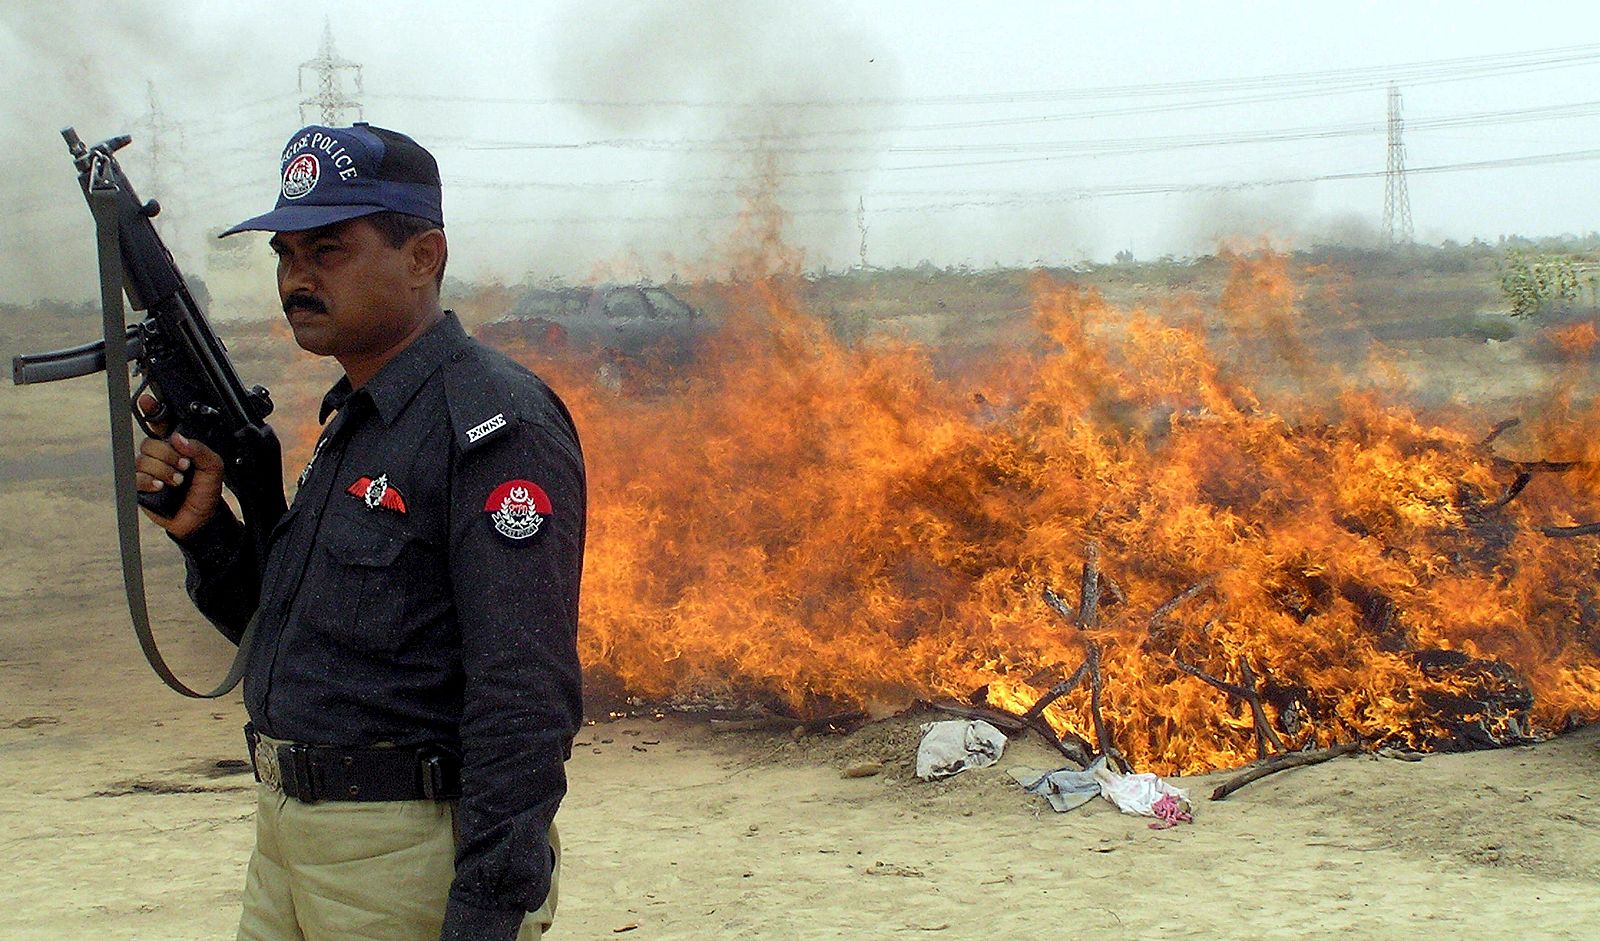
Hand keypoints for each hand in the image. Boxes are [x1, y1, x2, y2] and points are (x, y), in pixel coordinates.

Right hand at [134, 392, 225, 538]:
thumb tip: (177, 438)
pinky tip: (160, 486)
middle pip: (149, 443)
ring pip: (142, 460)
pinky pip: (133, 478)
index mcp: (176, 447)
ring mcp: (148, 471)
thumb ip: (200, 449)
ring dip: (163, 470)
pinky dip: (147, 480)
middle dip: (168, 454)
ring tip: (177, 481)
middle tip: (184, 466)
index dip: (151, 411)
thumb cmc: (206, 490)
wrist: (202, 518)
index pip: (159, 424)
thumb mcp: (213, 466)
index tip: (147, 401)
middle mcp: (159, 457)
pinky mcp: (139, 488)